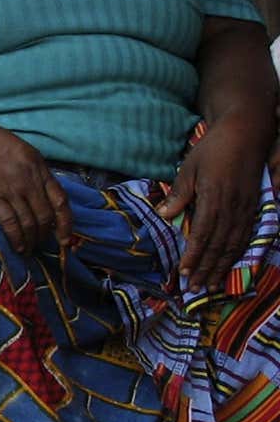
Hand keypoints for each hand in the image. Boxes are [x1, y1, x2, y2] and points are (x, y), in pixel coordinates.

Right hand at [0, 109, 72, 254]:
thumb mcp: (17, 148)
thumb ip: (30, 169)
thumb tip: (37, 191)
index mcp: (37, 165)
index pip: (60, 199)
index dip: (65, 223)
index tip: (64, 238)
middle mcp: (29, 179)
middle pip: (45, 215)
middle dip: (44, 235)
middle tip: (40, 245)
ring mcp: (11, 188)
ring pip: (29, 222)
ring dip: (30, 240)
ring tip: (27, 249)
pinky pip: (10, 223)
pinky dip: (16, 238)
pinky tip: (16, 246)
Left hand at [156, 115, 268, 291]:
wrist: (246, 133)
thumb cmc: (213, 149)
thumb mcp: (189, 167)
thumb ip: (179, 194)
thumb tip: (165, 216)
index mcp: (214, 199)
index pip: (202, 236)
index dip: (193, 257)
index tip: (183, 273)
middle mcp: (233, 207)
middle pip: (219, 246)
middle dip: (206, 269)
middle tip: (195, 288)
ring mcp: (247, 208)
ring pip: (235, 244)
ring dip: (222, 266)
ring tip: (211, 284)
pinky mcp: (255, 206)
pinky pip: (247, 235)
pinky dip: (238, 253)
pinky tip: (230, 264)